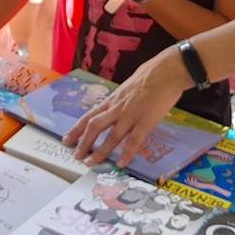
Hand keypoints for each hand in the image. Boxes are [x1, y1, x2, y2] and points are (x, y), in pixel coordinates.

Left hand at [63, 48, 188, 166]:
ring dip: (100, 151)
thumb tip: (117, 105)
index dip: (76, 129)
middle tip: (75, 156)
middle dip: (83, 143)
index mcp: (113, 100)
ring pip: (111, 136)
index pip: (89, 116)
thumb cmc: (151, 75)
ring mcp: (131, 115)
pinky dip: (127, 153)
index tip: (66, 139)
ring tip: (90, 163)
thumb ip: (121, 99)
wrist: (167, 71)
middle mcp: (117, 108)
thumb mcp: (128, 87)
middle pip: (94, 126)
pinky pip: (134, 140)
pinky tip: (121, 164)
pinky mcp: (146, 121)